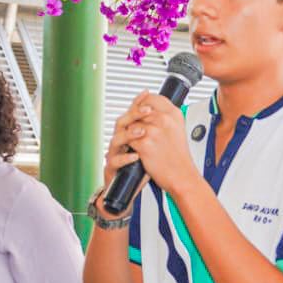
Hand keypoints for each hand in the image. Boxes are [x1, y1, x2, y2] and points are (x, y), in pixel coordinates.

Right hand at [99, 92, 153, 218]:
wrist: (129, 189)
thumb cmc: (141, 168)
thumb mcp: (152, 148)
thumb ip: (156, 132)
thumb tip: (171, 114)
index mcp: (129, 134)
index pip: (131, 114)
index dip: (138, 103)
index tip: (147, 93)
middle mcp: (119, 141)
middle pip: (122, 122)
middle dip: (134, 114)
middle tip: (147, 110)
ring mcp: (114, 154)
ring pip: (116, 139)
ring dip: (129, 134)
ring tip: (142, 132)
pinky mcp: (112, 169)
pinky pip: (115, 161)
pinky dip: (125, 158)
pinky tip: (135, 157)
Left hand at [125, 92, 198, 196]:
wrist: (181, 175)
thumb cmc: (178, 156)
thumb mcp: (176, 129)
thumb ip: (163, 115)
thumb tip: (146, 106)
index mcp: (173, 114)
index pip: (151, 98)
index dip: (141, 103)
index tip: (139, 109)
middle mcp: (164, 120)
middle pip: (138, 111)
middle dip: (134, 121)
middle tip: (138, 132)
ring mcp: (154, 131)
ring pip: (131, 125)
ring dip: (131, 134)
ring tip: (139, 142)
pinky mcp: (145, 144)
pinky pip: (128, 139)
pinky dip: (130, 146)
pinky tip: (138, 151)